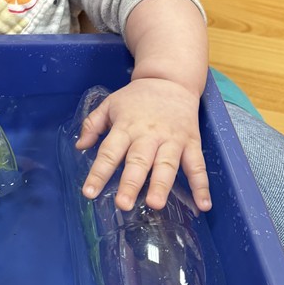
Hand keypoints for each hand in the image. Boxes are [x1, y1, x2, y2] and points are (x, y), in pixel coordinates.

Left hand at [75, 77, 210, 211]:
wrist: (171, 80)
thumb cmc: (137, 97)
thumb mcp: (110, 104)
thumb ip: (93, 124)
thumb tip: (80, 146)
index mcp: (126, 127)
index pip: (109, 152)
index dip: (99, 173)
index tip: (89, 192)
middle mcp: (148, 135)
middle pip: (139, 161)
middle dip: (131, 184)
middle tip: (123, 204)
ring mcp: (172, 139)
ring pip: (167, 165)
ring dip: (162, 185)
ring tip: (155, 204)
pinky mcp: (192, 142)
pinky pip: (198, 166)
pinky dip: (202, 185)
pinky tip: (203, 204)